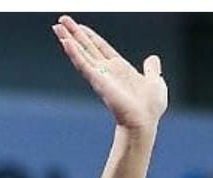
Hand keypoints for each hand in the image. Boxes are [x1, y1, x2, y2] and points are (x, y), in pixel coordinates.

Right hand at [53, 14, 166, 132]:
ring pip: (81, 54)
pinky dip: (74, 54)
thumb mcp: (155, 81)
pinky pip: (84, 65)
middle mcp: (107, 72)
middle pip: (87, 48)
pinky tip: (66, 42)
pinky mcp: (98, 82)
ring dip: (69, 40)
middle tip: (61, 20)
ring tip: (57, 27)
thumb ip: (151, 69)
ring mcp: (101, 76)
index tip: (79, 26)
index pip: (101, 48)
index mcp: (119, 69)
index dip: (90, 36)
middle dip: (74, 34)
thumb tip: (153, 59)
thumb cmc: (150, 108)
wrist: (145, 121)